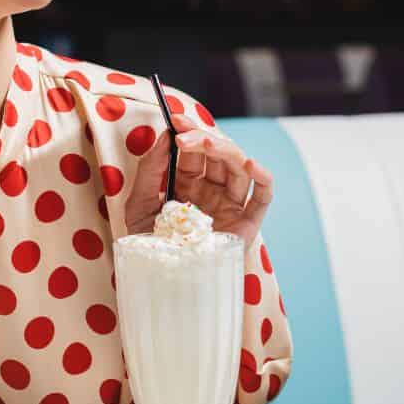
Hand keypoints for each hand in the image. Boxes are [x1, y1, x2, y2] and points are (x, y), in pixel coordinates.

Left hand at [125, 112, 273, 247]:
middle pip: (218, 154)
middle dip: (203, 139)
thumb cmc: (148, 246)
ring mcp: (231, 205)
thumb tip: (166, 134)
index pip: (194, 149)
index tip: (176, 120)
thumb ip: (151, 169)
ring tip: (207, 145)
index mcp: (188, 182)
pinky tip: (252, 165)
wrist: (158, 283)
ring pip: (240, 167)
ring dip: (226, 150)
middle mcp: (212, 190)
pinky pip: (263, 196)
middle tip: (185, 136)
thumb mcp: (139, 203)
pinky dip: (264, 178)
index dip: (188, 130)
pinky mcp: (247, 223)